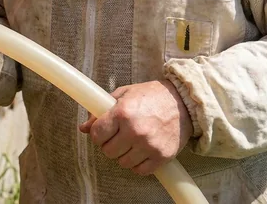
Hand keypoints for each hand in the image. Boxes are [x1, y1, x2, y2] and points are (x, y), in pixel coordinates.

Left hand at [78, 80, 192, 175]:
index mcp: (122, 112)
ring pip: (123, 162)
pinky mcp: (162, 156)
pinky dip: (138, 164)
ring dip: (124, 155)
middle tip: (118, 136)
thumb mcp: (123, 95)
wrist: (183, 102)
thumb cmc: (151, 96)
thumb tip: (83, 128)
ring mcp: (149, 145)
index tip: (102, 132)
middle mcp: (135, 130)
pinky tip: (141, 151)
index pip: (96, 134)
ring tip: (131, 143)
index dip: (97, 134)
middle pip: (108, 151)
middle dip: (109, 144)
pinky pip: (141, 170)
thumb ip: (101, 111)